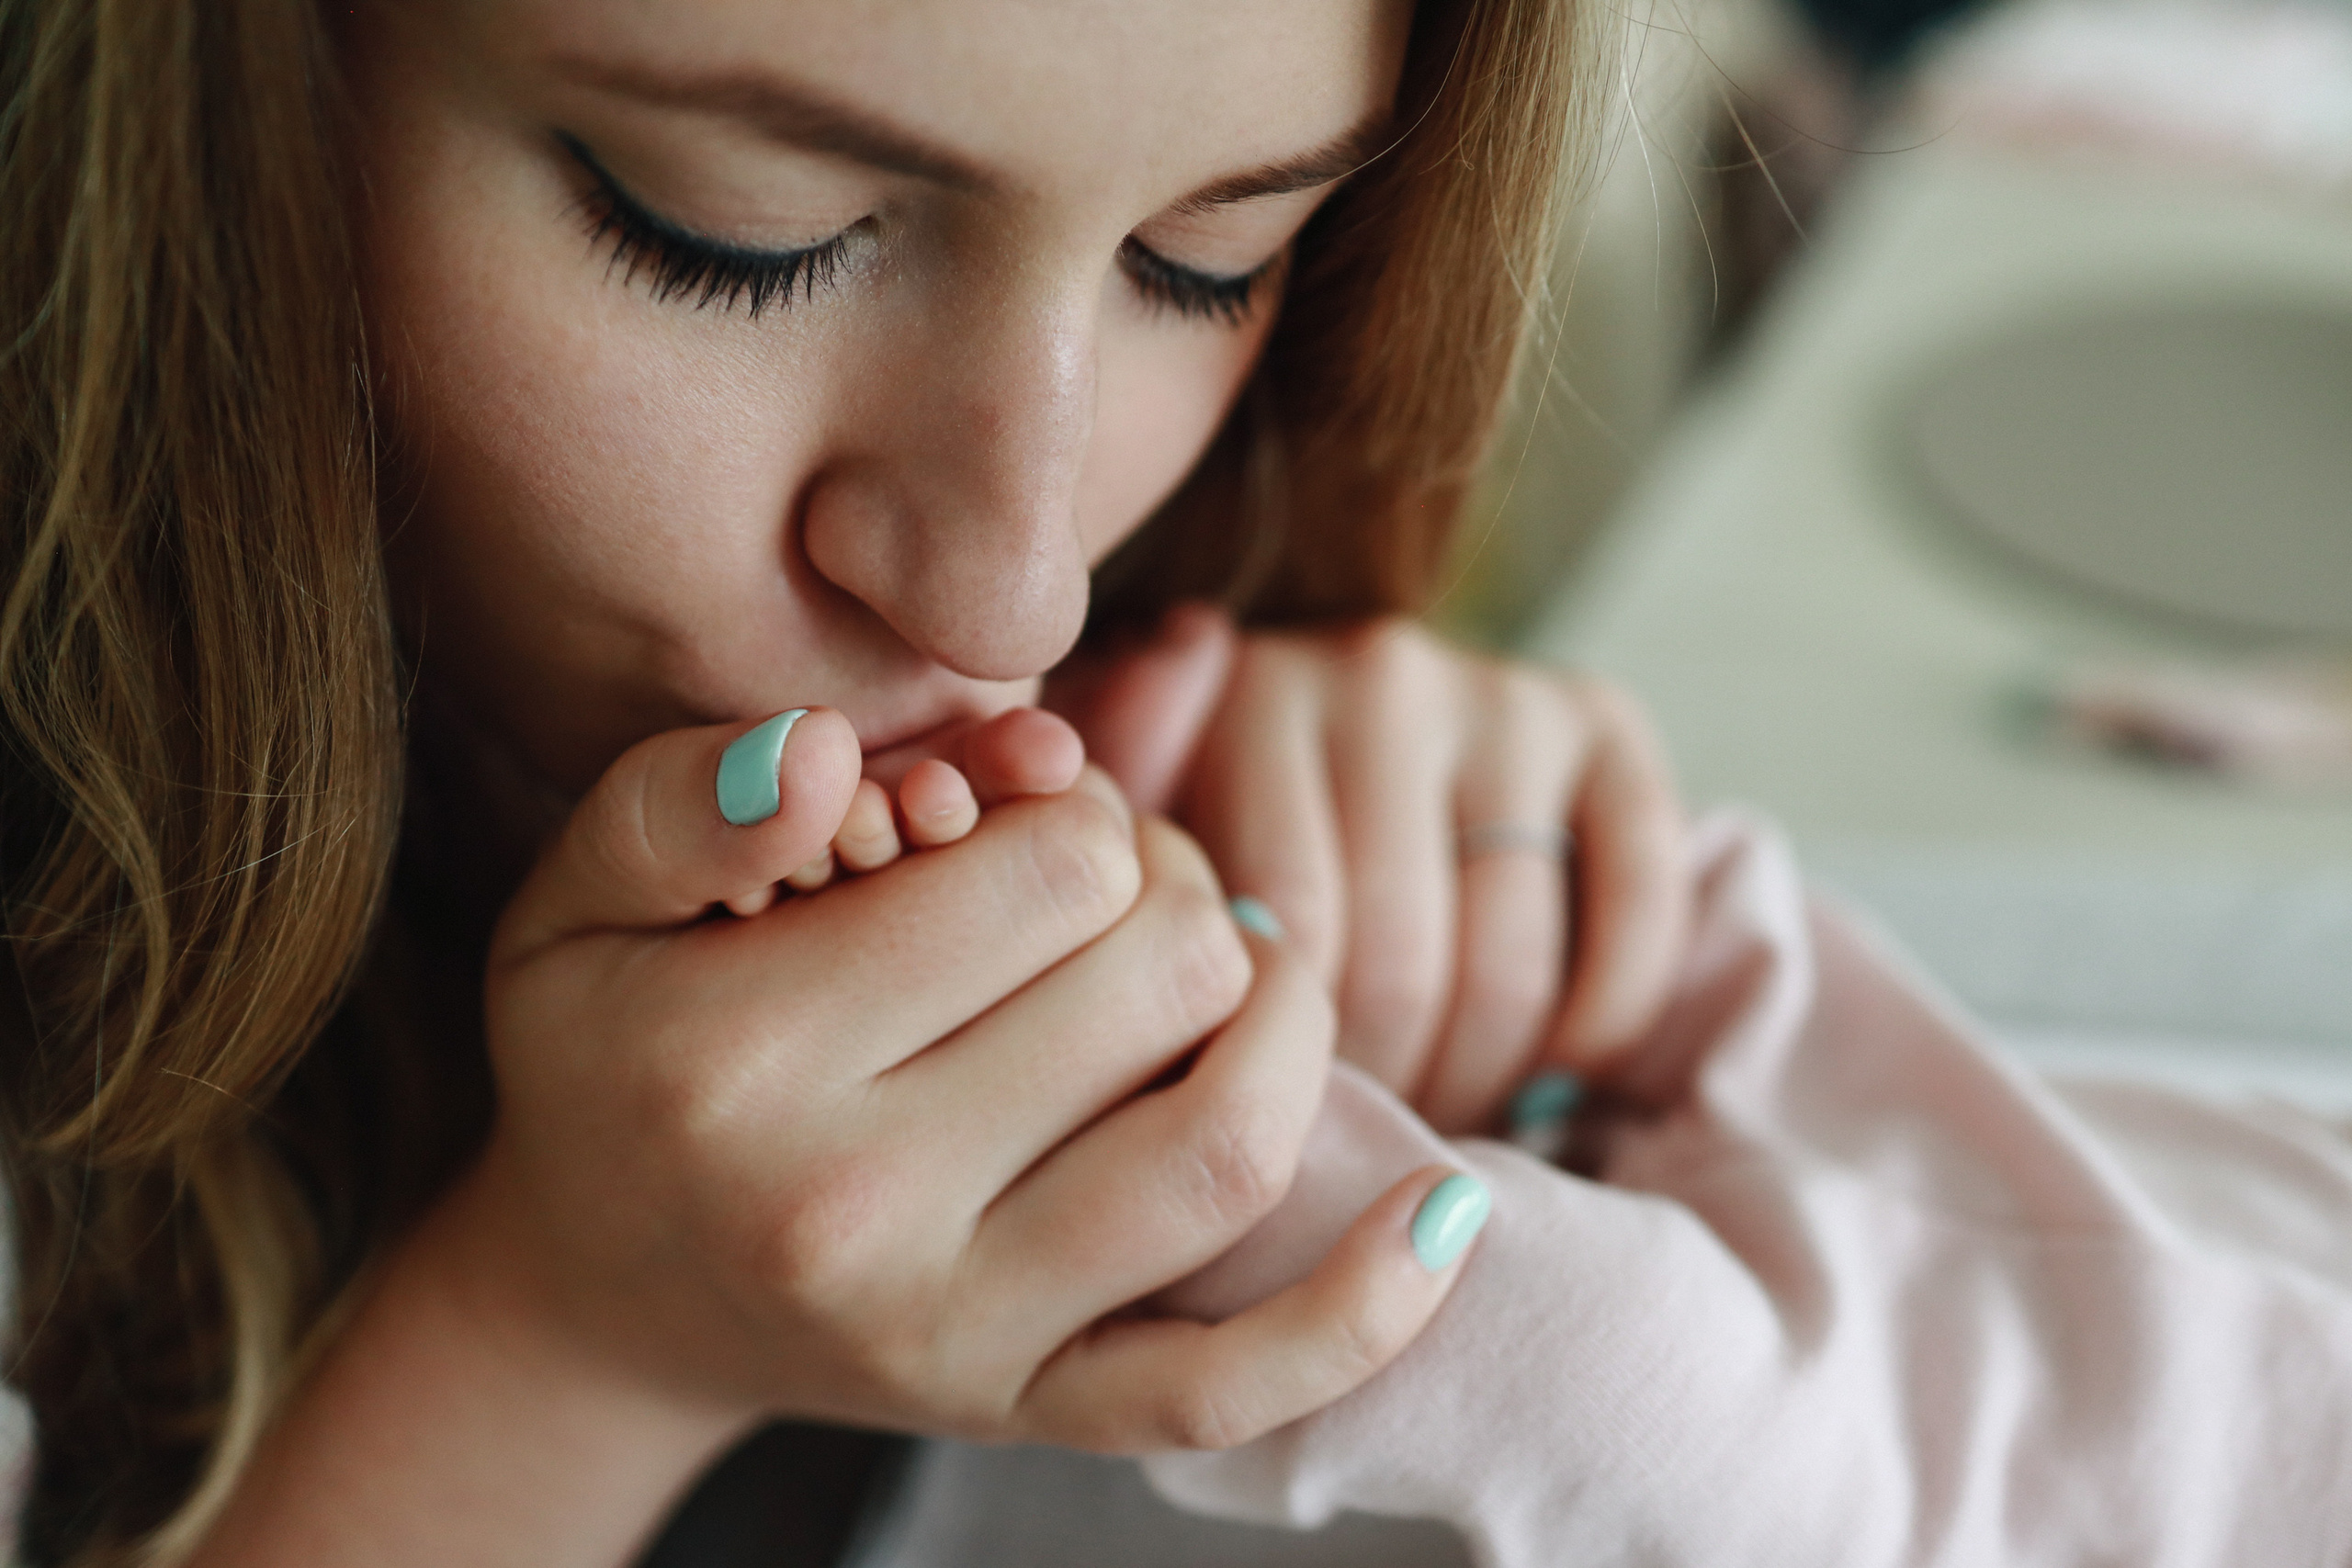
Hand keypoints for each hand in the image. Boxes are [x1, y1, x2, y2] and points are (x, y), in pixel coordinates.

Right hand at [461, 706, 1473, 1452]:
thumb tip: (840, 751)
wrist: (604, 1294)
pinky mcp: (1024, 1408)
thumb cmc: (610, 1059)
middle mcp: (848, 1209)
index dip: (1082, 806)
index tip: (1032, 820)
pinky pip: (1226, 1382)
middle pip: (1159, 978)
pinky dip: (1362, 1308)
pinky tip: (1444, 1211)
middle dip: (1176, 890)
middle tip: (1124, 889)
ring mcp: (952, 1332)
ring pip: (1220, 1149)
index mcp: (738, 1057)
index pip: (1053, 866)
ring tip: (1237, 976)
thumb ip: (689, 797)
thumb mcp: (578, 898)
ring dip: (1280, 1024)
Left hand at [1051, 606, 1689, 1135]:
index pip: (1280, 935)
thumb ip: (1098, 863)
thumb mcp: (1130, 833)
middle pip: (1396, 962)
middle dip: (1383, 1091)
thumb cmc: (1217, 827)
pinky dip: (1602, 1021)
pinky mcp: (1608, 724)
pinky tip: (1556, 1071)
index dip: (1284, 1068)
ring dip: (1483, 1079)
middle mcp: (1376, 672)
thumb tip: (1032, 840)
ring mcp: (1499, 694)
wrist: (1366, 729)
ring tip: (1438, 1122)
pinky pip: (1632, 911)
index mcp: (1244, 696)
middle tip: (1363, 1153)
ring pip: (1509, 960)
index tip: (1271, 1135)